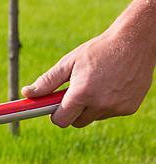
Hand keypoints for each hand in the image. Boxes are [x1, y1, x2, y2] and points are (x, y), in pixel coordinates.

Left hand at [22, 30, 154, 127]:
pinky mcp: (130, 108)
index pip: (61, 121)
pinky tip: (112, 85)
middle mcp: (101, 104)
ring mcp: (117, 108)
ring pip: (94, 118)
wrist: (135, 41)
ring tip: (97, 84)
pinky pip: (111, 113)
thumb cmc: (98, 50)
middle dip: (72, 111)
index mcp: (82, 94)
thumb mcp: (69, 63)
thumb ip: (47, 82)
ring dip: (91, 107)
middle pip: (77, 122)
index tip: (53, 107)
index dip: (55, 115)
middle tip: (76, 92)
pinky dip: (108, 104)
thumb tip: (27, 93)